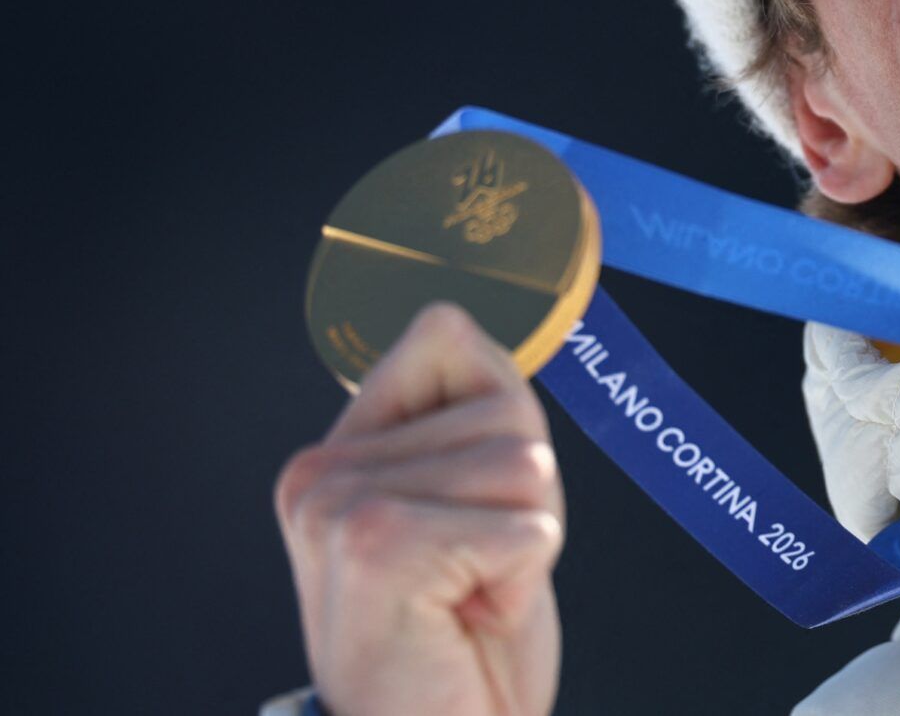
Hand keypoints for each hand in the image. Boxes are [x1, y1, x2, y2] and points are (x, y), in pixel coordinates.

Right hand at [275, 303, 563, 715]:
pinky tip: (469, 619)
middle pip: (506, 407)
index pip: (445, 334)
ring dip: (525, 540)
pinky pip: (524, 524)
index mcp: (336, 453)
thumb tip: (452, 314)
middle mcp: (319, 472)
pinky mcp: (376, 547)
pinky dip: (522, 579)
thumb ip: (473, 406)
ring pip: (523, 463)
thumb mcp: (479, 498)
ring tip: (470, 596)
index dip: (500, 422)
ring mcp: (340, 506)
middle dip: (524, 498)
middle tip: (474, 575)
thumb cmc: (464, 639)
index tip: (469, 512)